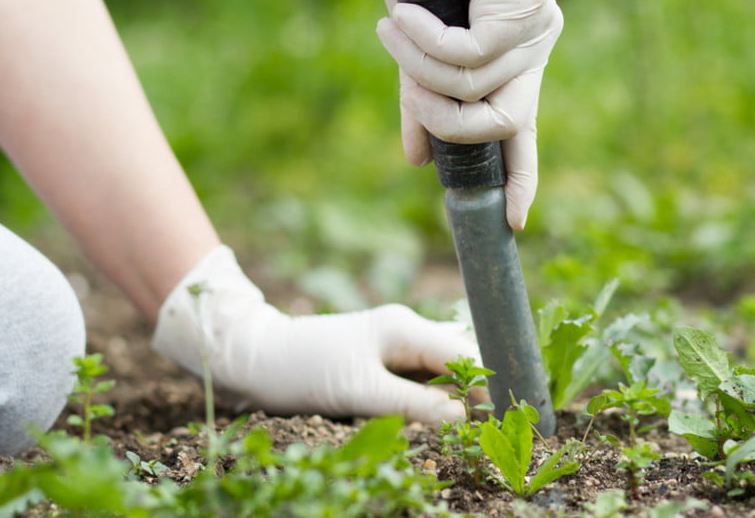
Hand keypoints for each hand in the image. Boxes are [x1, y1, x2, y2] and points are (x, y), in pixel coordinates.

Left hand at [152, 246, 479, 420]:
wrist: (255, 358)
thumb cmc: (304, 370)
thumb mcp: (361, 393)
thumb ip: (414, 405)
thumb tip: (462, 417)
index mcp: (405, 328)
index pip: (463, 352)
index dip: (483, 383)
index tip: (499, 415)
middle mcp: (405, 329)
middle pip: (456, 358)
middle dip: (471, 390)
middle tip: (482, 426)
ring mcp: (392, 342)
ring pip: (439, 369)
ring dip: (450, 395)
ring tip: (462, 424)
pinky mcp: (380, 357)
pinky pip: (418, 375)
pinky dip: (428, 396)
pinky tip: (431, 415)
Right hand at [344, 0, 562, 229]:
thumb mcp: (416, 59)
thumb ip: (422, 106)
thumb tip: (419, 161)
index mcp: (515, 63)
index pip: (525, 131)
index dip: (522, 177)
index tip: (514, 219)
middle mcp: (536, 46)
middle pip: (505, 121)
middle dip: (446, 120)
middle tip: (409, 93)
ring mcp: (538, 25)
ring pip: (478, 87)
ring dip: (421, 69)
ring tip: (392, 31)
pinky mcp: (526, 2)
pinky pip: (470, 53)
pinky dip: (426, 40)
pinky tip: (406, 12)